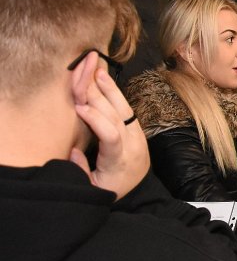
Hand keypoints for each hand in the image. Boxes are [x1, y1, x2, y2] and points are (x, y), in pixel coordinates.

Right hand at [68, 52, 148, 198]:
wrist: (138, 189)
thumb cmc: (111, 189)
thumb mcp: (93, 188)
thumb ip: (82, 170)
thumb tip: (73, 150)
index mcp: (119, 161)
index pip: (111, 137)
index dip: (97, 121)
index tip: (79, 108)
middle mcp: (132, 145)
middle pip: (116, 118)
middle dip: (99, 96)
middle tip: (85, 76)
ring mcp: (137, 136)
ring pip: (124, 109)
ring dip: (109, 89)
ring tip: (98, 71)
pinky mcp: (137, 129)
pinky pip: (127, 110)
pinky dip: (115, 94)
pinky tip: (105, 81)